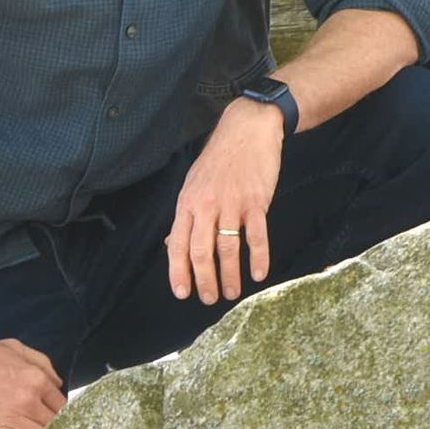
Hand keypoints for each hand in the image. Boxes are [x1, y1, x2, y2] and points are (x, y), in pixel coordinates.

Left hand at [169, 101, 285, 304]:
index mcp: (188, 203)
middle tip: (209, 299)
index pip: (177, 244)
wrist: (248, 129)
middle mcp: (206, 205)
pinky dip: (258, 257)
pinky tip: (258, 274)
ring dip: (229, 275)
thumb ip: (186, 215)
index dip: (178, 271)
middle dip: (203, 280)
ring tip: (232, 293)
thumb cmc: (220, 158)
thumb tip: (170, 245)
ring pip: (227, 248)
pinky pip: (256, 236)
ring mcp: (231, 203)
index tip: (182, 293)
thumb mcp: (194, 183)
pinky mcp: (256, 201)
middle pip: (200, 251)